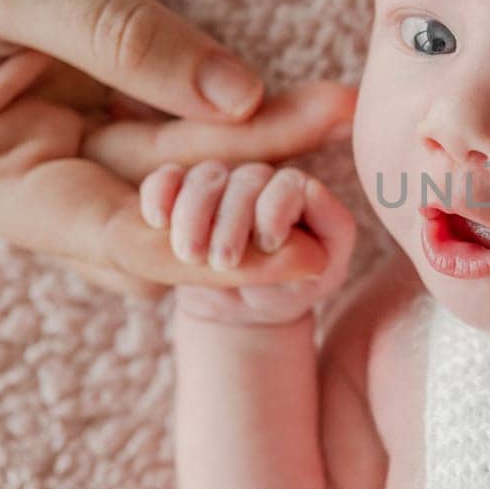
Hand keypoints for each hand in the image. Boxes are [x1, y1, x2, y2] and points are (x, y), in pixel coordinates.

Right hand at [0, 0, 355, 298]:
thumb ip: (125, 37)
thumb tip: (239, 96)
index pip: (114, 239)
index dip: (215, 250)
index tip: (306, 248)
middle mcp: (23, 188)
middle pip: (162, 214)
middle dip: (252, 189)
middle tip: (339, 142)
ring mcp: (65, 158)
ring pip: (186, 176)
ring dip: (263, 148)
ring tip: (339, 106)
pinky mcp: (102, 125)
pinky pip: (186, 139)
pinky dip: (243, 121)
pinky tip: (308, 102)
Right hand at [142, 161, 356, 326]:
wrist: (246, 310)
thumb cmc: (292, 287)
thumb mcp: (322, 269)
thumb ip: (332, 230)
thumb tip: (312, 193)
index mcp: (297, 193)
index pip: (288, 183)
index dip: (276, 209)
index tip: (268, 245)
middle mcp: (259, 181)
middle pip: (244, 180)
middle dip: (231, 221)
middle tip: (223, 261)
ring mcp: (218, 185)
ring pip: (205, 178)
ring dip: (194, 214)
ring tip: (191, 255)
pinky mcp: (181, 196)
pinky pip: (166, 179)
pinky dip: (159, 193)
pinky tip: (158, 221)